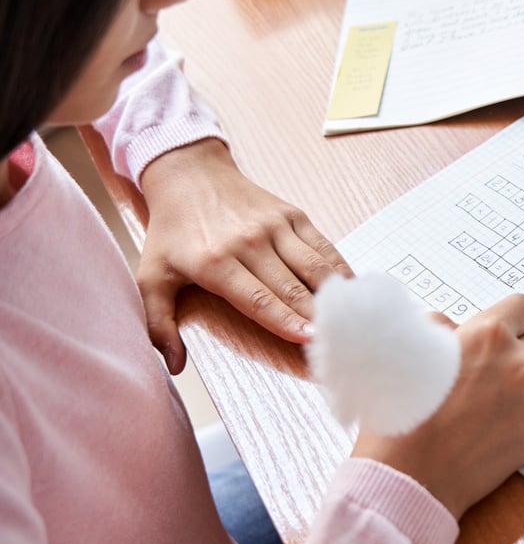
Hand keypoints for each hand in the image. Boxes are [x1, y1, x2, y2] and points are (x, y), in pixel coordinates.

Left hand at [137, 138, 352, 372]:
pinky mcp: (292, 215)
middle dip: (316, 316)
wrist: (190, 176)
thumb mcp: (152, 277)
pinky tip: (352, 287)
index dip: (286, 321)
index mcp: (214, 262)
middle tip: (338, 340)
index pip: (259, 299)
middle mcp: (248, 242)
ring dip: (334, 294)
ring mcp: (274, 226)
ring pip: (312, 266)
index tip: (309, 339)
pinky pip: (322, 245)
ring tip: (351, 318)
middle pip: (291, 287)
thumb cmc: (173, 232)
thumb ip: (158, 325)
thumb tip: (173, 367)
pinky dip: (339, 267)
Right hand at [351, 294, 523, 519]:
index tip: (502, 329)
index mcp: (490, 336)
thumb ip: (445, 329)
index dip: (512, 317)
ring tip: (479, 404)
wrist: (409, 474)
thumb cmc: (403, 411)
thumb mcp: (414, 350)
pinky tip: (483, 428)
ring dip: (518, 384)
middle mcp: (519, 365)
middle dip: (523, 347)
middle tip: (494, 364)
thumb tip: (458, 329)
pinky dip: (515, 416)